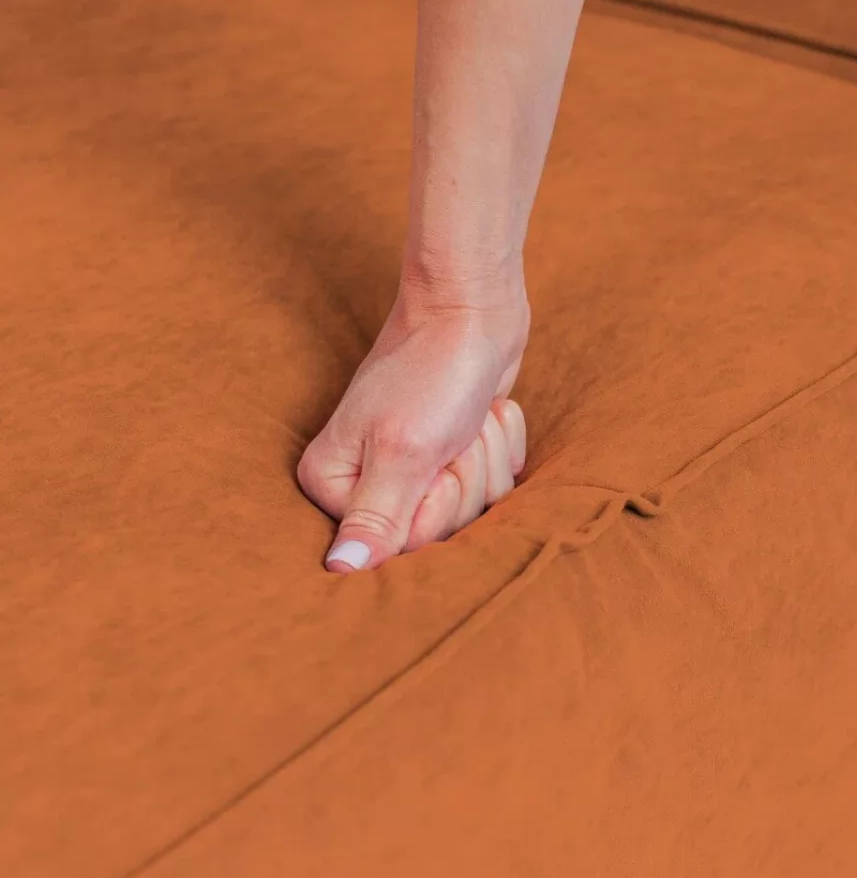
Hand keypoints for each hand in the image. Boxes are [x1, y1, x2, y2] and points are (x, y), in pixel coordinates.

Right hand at [297, 286, 529, 571]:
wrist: (471, 307)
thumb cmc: (431, 369)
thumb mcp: (403, 450)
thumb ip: (377, 517)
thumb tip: (340, 570)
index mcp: (334, 485)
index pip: (401, 546)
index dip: (435, 505)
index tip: (431, 459)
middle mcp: (367, 483)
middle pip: (443, 530)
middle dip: (467, 477)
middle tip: (451, 430)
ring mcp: (415, 470)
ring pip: (476, 507)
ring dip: (487, 456)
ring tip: (466, 416)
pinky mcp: (455, 454)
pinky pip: (497, 483)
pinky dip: (502, 445)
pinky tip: (484, 411)